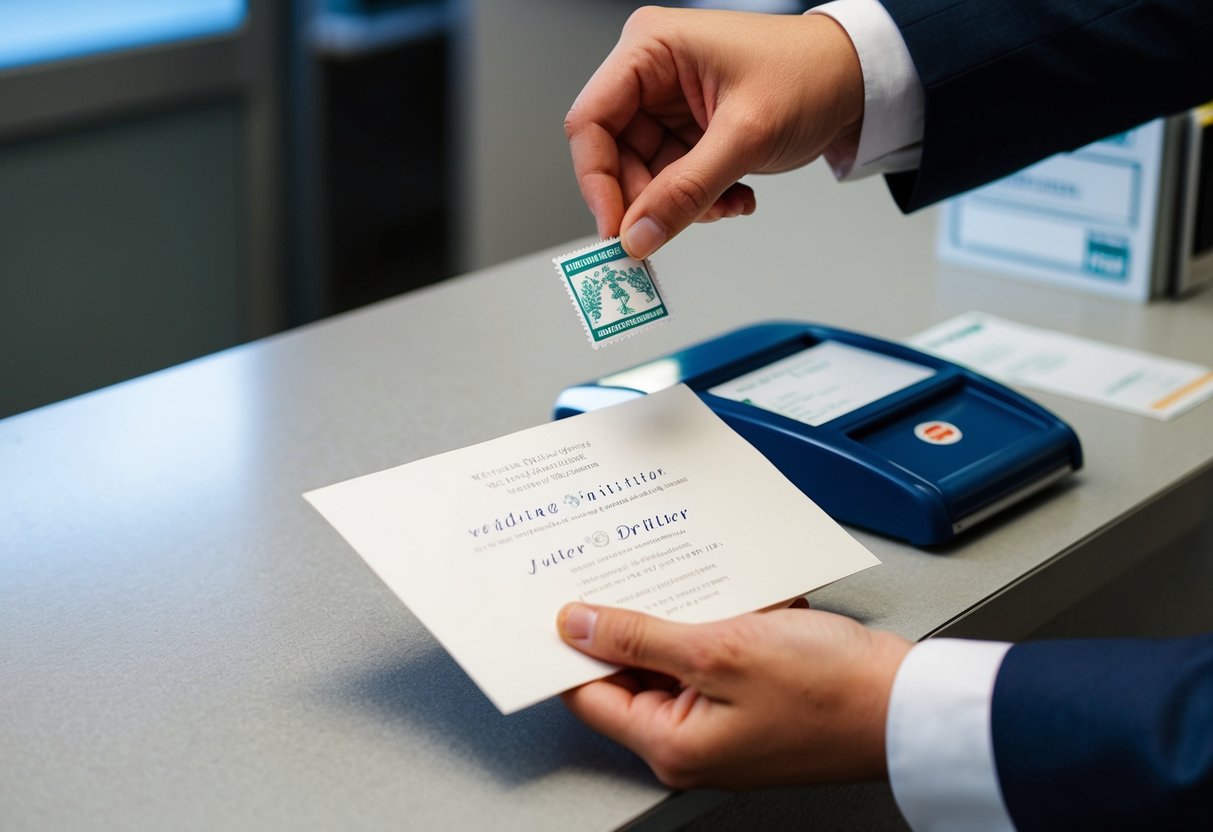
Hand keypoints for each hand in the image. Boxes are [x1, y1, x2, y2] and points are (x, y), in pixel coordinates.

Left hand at [556, 601, 910, 789]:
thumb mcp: (720, 651)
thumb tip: (577, 626)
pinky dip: (717, 617)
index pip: (589, 693)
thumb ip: (640, 638)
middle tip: (612, 568)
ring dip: (677, 611)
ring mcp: (725, 716)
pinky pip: (715, 650)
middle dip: (625, 618)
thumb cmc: (830, 693)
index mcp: (672, 744)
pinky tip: (725, 589)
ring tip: (676, 571)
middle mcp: (693, 738)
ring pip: (675, 654)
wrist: (910, 702)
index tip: (557, 601)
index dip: (568, 646)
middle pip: (631, 671)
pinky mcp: (754, 694)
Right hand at [564, 7, 863, 257]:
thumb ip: (687, 191)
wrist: (857, 82)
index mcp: (651, 49)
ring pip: (644, 176)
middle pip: (614, 155)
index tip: (615, 228)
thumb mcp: (745, 136)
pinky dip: (699, 200)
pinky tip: (735, 196)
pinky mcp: (687, 130)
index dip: (596, 181)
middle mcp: (651, 73)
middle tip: (671, 229)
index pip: (591, 121)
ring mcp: (668, 104)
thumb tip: (639, 235)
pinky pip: (672, 181)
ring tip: (727, 204)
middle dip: (647, 199)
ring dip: (682, 204)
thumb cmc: (811, 74)